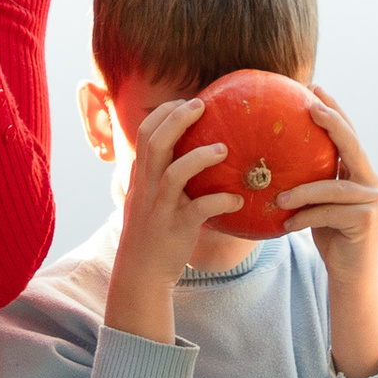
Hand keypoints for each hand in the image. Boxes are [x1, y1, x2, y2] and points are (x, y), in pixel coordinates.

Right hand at [105, 95, 242, 345]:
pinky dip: (219, 200)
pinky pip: (199, 210)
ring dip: (199, 157)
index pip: (145, 134)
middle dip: (177, 119)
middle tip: (202, 105)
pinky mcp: (177, 230)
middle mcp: (146, 189)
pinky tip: (237, 198)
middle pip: (155, 143)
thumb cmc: (152, 234)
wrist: (140, 275)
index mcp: (141, 178)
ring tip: (223, 149)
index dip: (165, 113)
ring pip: (174, 174)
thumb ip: (163, 177)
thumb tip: (192, 155)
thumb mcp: (150, 200)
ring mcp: (160, 209)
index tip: (187, 102)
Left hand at [279, 90, 377, 377]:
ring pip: (333, 187)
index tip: (314, 87)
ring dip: (303, 190)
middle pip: (352, 145)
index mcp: (358, 174)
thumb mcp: (315, 206)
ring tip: (278, 195)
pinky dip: (304, 218)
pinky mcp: (366, 221)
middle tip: (309, 106)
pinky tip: (285, 225)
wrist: (350, 278)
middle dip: (332, 122)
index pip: (347, 135)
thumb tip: (265, 160)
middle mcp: (370, 182)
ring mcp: (372, 201)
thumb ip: (306, 183)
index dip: (334, 109)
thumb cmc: (328, 239)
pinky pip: (328, 213)